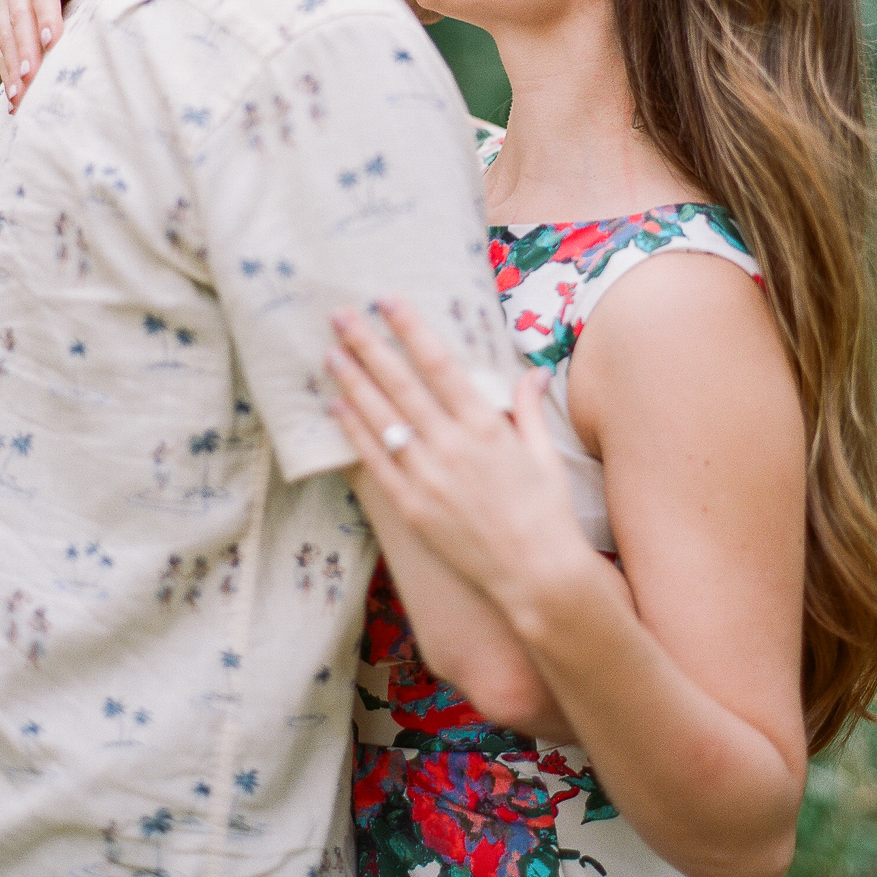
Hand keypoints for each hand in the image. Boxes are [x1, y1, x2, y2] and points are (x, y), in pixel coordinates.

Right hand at [0, 0, 122, 107]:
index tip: (53, 42)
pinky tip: (15, 97)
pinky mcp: (3, 23)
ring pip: (6, 35)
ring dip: (12, 66)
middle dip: (25, 47)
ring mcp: (6, 1)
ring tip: (21, 93)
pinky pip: (2, 50)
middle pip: (18, 15)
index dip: (45, 14)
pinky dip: (8, 73)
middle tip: (33, 76)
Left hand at [327, 299, 594, 623]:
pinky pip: (375, 462)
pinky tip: (336, 409)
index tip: (387, 300)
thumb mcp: (545, 453)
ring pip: (381, 418)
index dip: (410, 329)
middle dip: (368, 345)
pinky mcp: (413, 507)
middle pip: (400, 383)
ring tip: (330, 354)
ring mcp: (427, 477)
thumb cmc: (547, 513)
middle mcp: (451, 445)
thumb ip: (529, 409)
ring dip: (353, 382)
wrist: (538, 575)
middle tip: (341, 316)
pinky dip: (354, 433)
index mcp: (485, 425)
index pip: (439, 364)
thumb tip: (533, 372)